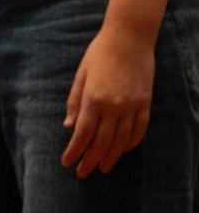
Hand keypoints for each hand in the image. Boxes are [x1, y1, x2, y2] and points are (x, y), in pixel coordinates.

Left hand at [62, 25, 154, 176]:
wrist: (129, 39)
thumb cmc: (99, 54)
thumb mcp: (81, 74)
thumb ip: (75, 101)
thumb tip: (69, 127)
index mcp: (93, 98)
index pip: (82, 133)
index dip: (74, 151)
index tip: (67, 163)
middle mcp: (113, 106)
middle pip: (101, 142)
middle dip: (90, 160)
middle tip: (83, 173)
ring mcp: (132, 107)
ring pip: (121, 141)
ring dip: (110, 157)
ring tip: (102, 168)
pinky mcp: (145, 104)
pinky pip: (139, 130)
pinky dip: (131, 143)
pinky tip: (123, 151)